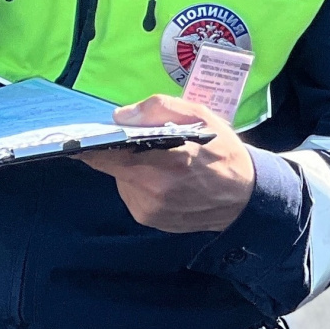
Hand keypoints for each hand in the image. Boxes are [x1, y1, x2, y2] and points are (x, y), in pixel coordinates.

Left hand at [79, 95, 254, 233]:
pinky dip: (141, 183)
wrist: (246, 198)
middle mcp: (152, 190)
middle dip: (120, 151)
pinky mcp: (150, 220)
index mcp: (164, 161)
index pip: (107, 154)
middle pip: (112, 165)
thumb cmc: (223, 152)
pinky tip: (164, 179)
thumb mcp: (200, 116)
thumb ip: (159, 108)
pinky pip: (133, 194)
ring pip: (122, 179)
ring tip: (160, 161)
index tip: (84, 135)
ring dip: (132, 168)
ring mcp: (149, 209)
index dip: (90, 144)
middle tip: (141, 142)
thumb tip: (121, 115)